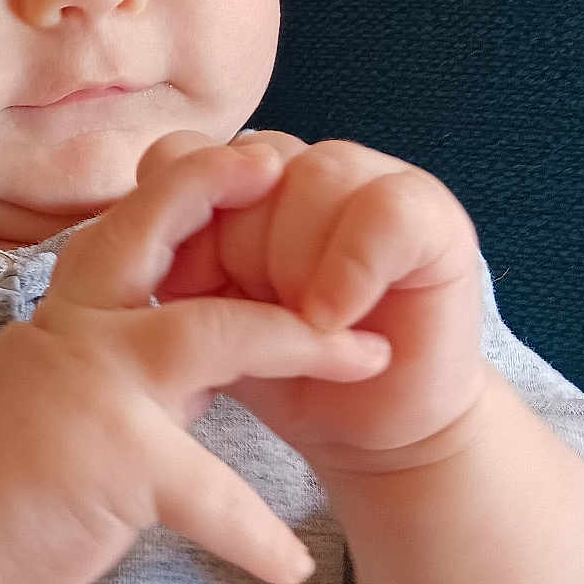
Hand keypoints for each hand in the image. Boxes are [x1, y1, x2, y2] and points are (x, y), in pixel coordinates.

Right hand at [0, 143, 391, 583]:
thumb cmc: (3, 449)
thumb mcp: (68, 380)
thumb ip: (134, 359)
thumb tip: (206, 359)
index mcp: (75, 306)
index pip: (132, 223)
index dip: (191, 182)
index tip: (253, 157)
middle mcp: (83, 327)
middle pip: (154, 234)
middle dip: (221, 193)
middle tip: (289, 169)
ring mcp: (97, 386)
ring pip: (209, 334)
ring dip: (299, 341)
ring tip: (370, 359)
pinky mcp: (115, 460)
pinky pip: (208, 492)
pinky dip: (255, 532)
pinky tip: (291, 561)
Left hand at [143, 130, 489, 474]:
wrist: (363, 427)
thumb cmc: (277, 368)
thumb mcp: (202, 312)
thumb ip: (173, 253)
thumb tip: (154, 220)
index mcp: (234, 178)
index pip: (181, 156)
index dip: (177, 223)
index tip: (187, 290)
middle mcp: (297, 163)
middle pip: (244, 167)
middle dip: (238, 255)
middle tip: (261, 317)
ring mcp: (366, 177)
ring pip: (310, 179)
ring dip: (294, 266)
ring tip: (305, 323)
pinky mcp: (429, 212)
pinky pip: (383, 211)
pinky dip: (352, 268)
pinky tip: (338, 316)